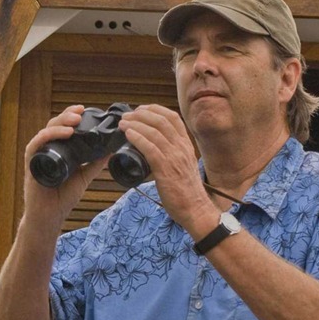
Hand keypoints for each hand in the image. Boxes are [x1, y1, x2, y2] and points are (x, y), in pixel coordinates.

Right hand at [22, 105, 111, 222]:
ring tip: (75, 121)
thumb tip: (111, 149)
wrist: (50, 216)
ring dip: (60, 123)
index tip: (84, 109)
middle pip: (54, 125)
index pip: (63, 126)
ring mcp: (39, 156)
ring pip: (46, 131)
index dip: (71, 115)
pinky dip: (49, 136)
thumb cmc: (62, 197)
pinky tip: (64, 133)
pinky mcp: (32, 164)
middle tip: (81, 112)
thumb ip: (95, 163)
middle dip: (67, 115)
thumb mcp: (84, 176)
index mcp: (58, 150)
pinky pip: (36, 145)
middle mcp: (47, 150)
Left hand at [117, 105, 217, 233]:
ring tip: (123, 123)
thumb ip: (171, 156)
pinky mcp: (166, 170)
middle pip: (162, 121)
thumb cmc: (186, 192)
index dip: (155, 110)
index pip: (173, 118)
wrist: (195, 210)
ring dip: (136, 124)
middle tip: (127, 115)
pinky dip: (138, 139)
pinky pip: (151, 149)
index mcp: (186, 146)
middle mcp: (182, 148)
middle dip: (142, 114)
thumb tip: (153, 153)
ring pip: (155, 132)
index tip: (141, 109)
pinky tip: (128, 134)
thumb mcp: (182, 167)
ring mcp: (174, 158)